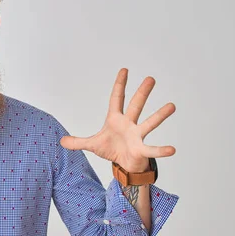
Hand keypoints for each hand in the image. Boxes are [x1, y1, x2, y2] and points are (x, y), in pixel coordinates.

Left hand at [59, 68, 175, 171]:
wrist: (123, 165)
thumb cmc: (112, 150)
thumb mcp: (92, 145)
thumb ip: (77, 142)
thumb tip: (61, 141)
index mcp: (116, 120)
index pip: (117, 98)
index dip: (120, 85)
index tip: (124, 70)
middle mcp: (129, 124)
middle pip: (136, 105)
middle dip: (142, 92)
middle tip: (151, 79)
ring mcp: (137, 136)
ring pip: (149, 123)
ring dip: (160, 115)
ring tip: (172, 106)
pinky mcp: (141, 150)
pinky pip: (152, 149)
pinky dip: (161, 150)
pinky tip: (172, 149)